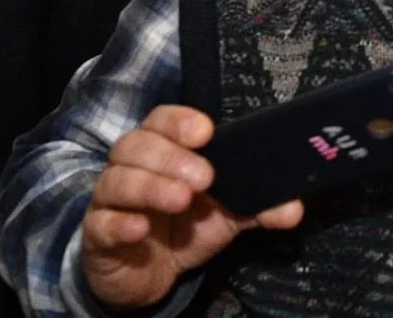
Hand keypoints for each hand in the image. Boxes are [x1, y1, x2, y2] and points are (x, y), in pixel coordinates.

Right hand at [80, 105, 303, 309]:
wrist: (150, 273)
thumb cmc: (187, 227)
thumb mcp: (229, 214)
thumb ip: (260, 206)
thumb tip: (294, 209)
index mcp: (165, 151)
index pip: (162, 120)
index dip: (180, 121)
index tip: (205, 131)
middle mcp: (133, 168)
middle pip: (137, 145)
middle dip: (171, 157)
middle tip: (203, 177)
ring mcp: (111, 201)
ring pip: (116, 180)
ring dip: (149, 186)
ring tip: (180, 200)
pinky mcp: (98, 236)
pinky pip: (100, 223)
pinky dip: (119, 222)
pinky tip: (138, 228)